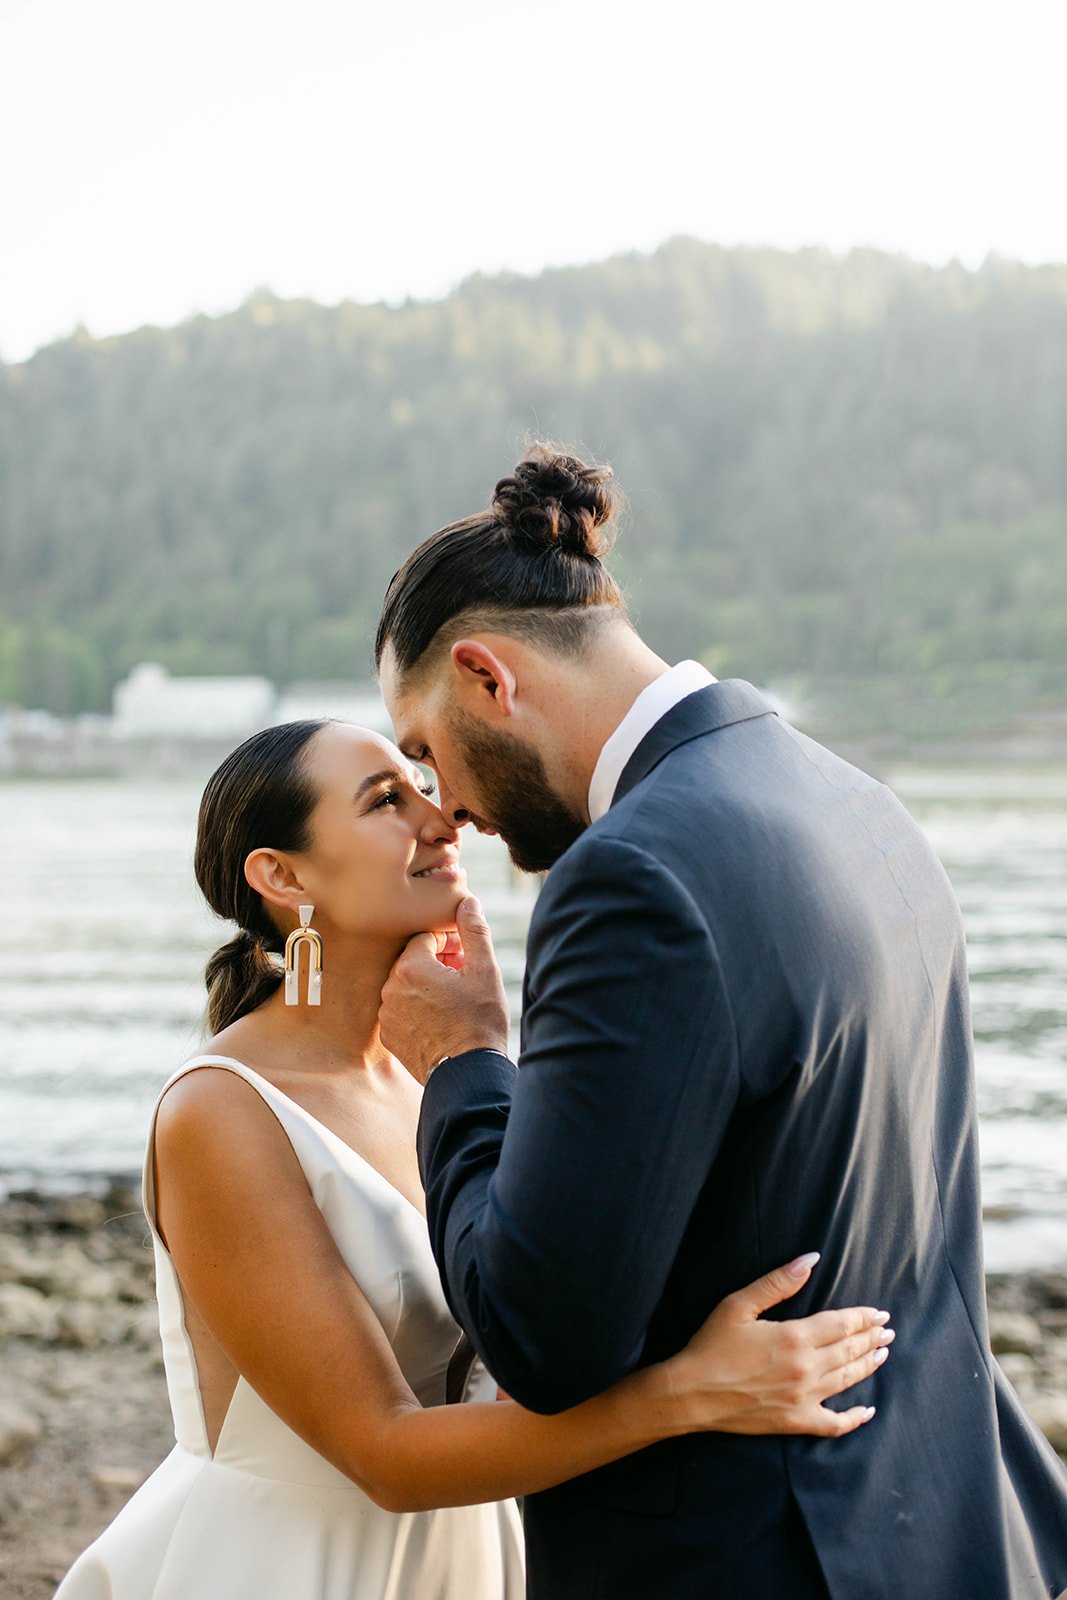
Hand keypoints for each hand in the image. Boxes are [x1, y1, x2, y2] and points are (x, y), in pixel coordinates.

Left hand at [379, 897, 510, 1085]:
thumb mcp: (485, 970)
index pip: (426, 936)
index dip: (449, 941)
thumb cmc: (479, 1021)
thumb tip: (468, 901)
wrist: (467, 1074)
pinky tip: (443, 1017)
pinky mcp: (390, 1035)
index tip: (466, 954)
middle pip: (414, 960)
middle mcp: (390, 988)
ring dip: (429, 984)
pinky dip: (419, 1007)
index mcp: (410, 967)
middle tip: (465, 973)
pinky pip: (402, 1009)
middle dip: (439, 961)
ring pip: (408, 985)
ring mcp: (387, 1014)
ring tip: (456, 996)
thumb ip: (474, 930)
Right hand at [662, 1254, 892, 1437]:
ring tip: (882, 1354)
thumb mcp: (739, 1304)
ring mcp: (803, 1398)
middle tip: (888, 1331)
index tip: (880, 1313)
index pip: (841, 1324)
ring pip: (848, 1380)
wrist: (691, 1393)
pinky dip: (855, 1418)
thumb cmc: (711, 1345)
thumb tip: (811, 1259)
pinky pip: (835, 1424)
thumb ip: (778, 1282)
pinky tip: (868, 1410)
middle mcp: (806, 1368)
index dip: (863, 1318)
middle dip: (871, 1339)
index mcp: (794, 1337)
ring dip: (868, 1365)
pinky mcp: (795, 1421)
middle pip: (849, 1350)